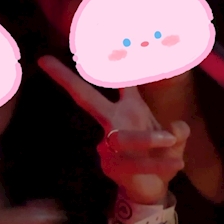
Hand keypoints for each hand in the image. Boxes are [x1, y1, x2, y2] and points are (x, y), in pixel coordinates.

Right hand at [37, 56, 187, 203]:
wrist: (156, 186)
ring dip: (148, 137)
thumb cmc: (161, 154)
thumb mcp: (176, 137)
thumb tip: (175, 128)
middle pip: (86, 98)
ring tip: (171, 140)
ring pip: (123, 137)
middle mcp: (114, 122)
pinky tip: (177, 163)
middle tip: (44, 61)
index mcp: (130, 108)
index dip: (110, 60)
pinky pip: (134, 163)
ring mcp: (108, 145)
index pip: (119, 81)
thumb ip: (180, 130)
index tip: (96, 38)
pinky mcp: (112, 167)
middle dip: (66, 79)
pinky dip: (158, 163)